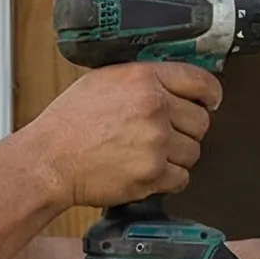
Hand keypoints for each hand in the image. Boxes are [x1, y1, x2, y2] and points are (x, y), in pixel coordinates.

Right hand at [22, 63, 222, 209]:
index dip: (210, 94)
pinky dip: (168, 179)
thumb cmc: (68, 124)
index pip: (200, 81)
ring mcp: (156, 143)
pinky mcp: (152, 174)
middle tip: (166, 134)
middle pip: (201, 121)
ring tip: (149, 154)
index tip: (210, 102)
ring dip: (177, 156)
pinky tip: (147, 171)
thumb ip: (141, 80)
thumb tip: (170, 86)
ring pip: (193, 152)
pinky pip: (181, 178)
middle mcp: (154, 108)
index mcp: (144, 79)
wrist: (49, 161)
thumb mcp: (103, 81)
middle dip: (187, 130)